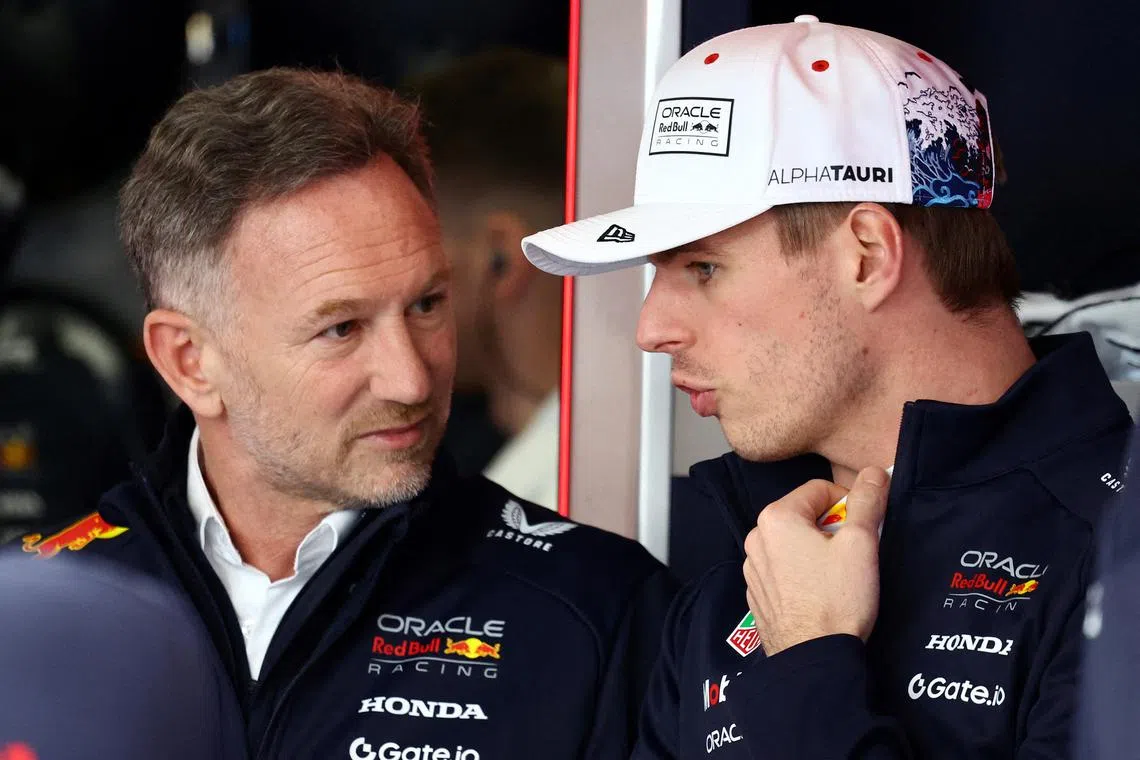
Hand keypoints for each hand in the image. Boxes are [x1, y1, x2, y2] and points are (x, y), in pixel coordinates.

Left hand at [742, 467, 889, 655]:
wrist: (814, 658)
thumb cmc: (838, 599)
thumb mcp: (861, 543)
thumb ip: (866, 501)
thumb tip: (873, 471)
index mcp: (776, 518)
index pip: (820, 490)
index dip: (848, 504)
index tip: (864, 528)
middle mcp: (756, 538)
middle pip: (804, 516)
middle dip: (832, 529)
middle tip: (854, 554)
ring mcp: (752, 568)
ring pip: (793, 544)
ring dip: (817, 551)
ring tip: (838, 577)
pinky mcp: (757, 594)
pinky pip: (783, 570)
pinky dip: (802, 574)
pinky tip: (820, 594)